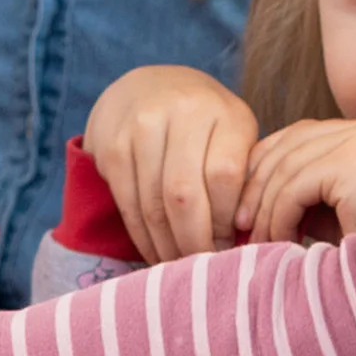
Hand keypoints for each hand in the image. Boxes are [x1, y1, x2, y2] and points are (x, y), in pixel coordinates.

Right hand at [83, 66, 257, 263]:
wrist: (146, 87)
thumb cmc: (202, 122)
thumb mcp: (232, 134)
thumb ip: (243, 175)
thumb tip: (244, 236)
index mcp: (223, 112)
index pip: (224, 178)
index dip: (225, 221)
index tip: (230, 247)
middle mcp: (181, 113)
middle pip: (185, 195)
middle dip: (194, 242)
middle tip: (202, 267)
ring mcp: (140, 126)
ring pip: (153, 204)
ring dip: (167, 246)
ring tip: (180, 266)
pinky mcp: (111, 145)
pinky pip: (128, 204)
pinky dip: (143, 237)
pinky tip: (155, 251)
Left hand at [234, 115, 355, 242]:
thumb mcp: (343, 208)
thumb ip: (308, 186)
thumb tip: (250, 190)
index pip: (305, 134)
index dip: (268, 166)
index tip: (247, 204)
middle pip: (293, 142)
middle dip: (258, 185)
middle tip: (240, 225)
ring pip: (289, 166)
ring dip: (265, 207)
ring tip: (257, 241)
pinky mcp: (355, 162)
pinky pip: (296, 186)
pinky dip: (279, 215)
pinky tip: (279, 242)